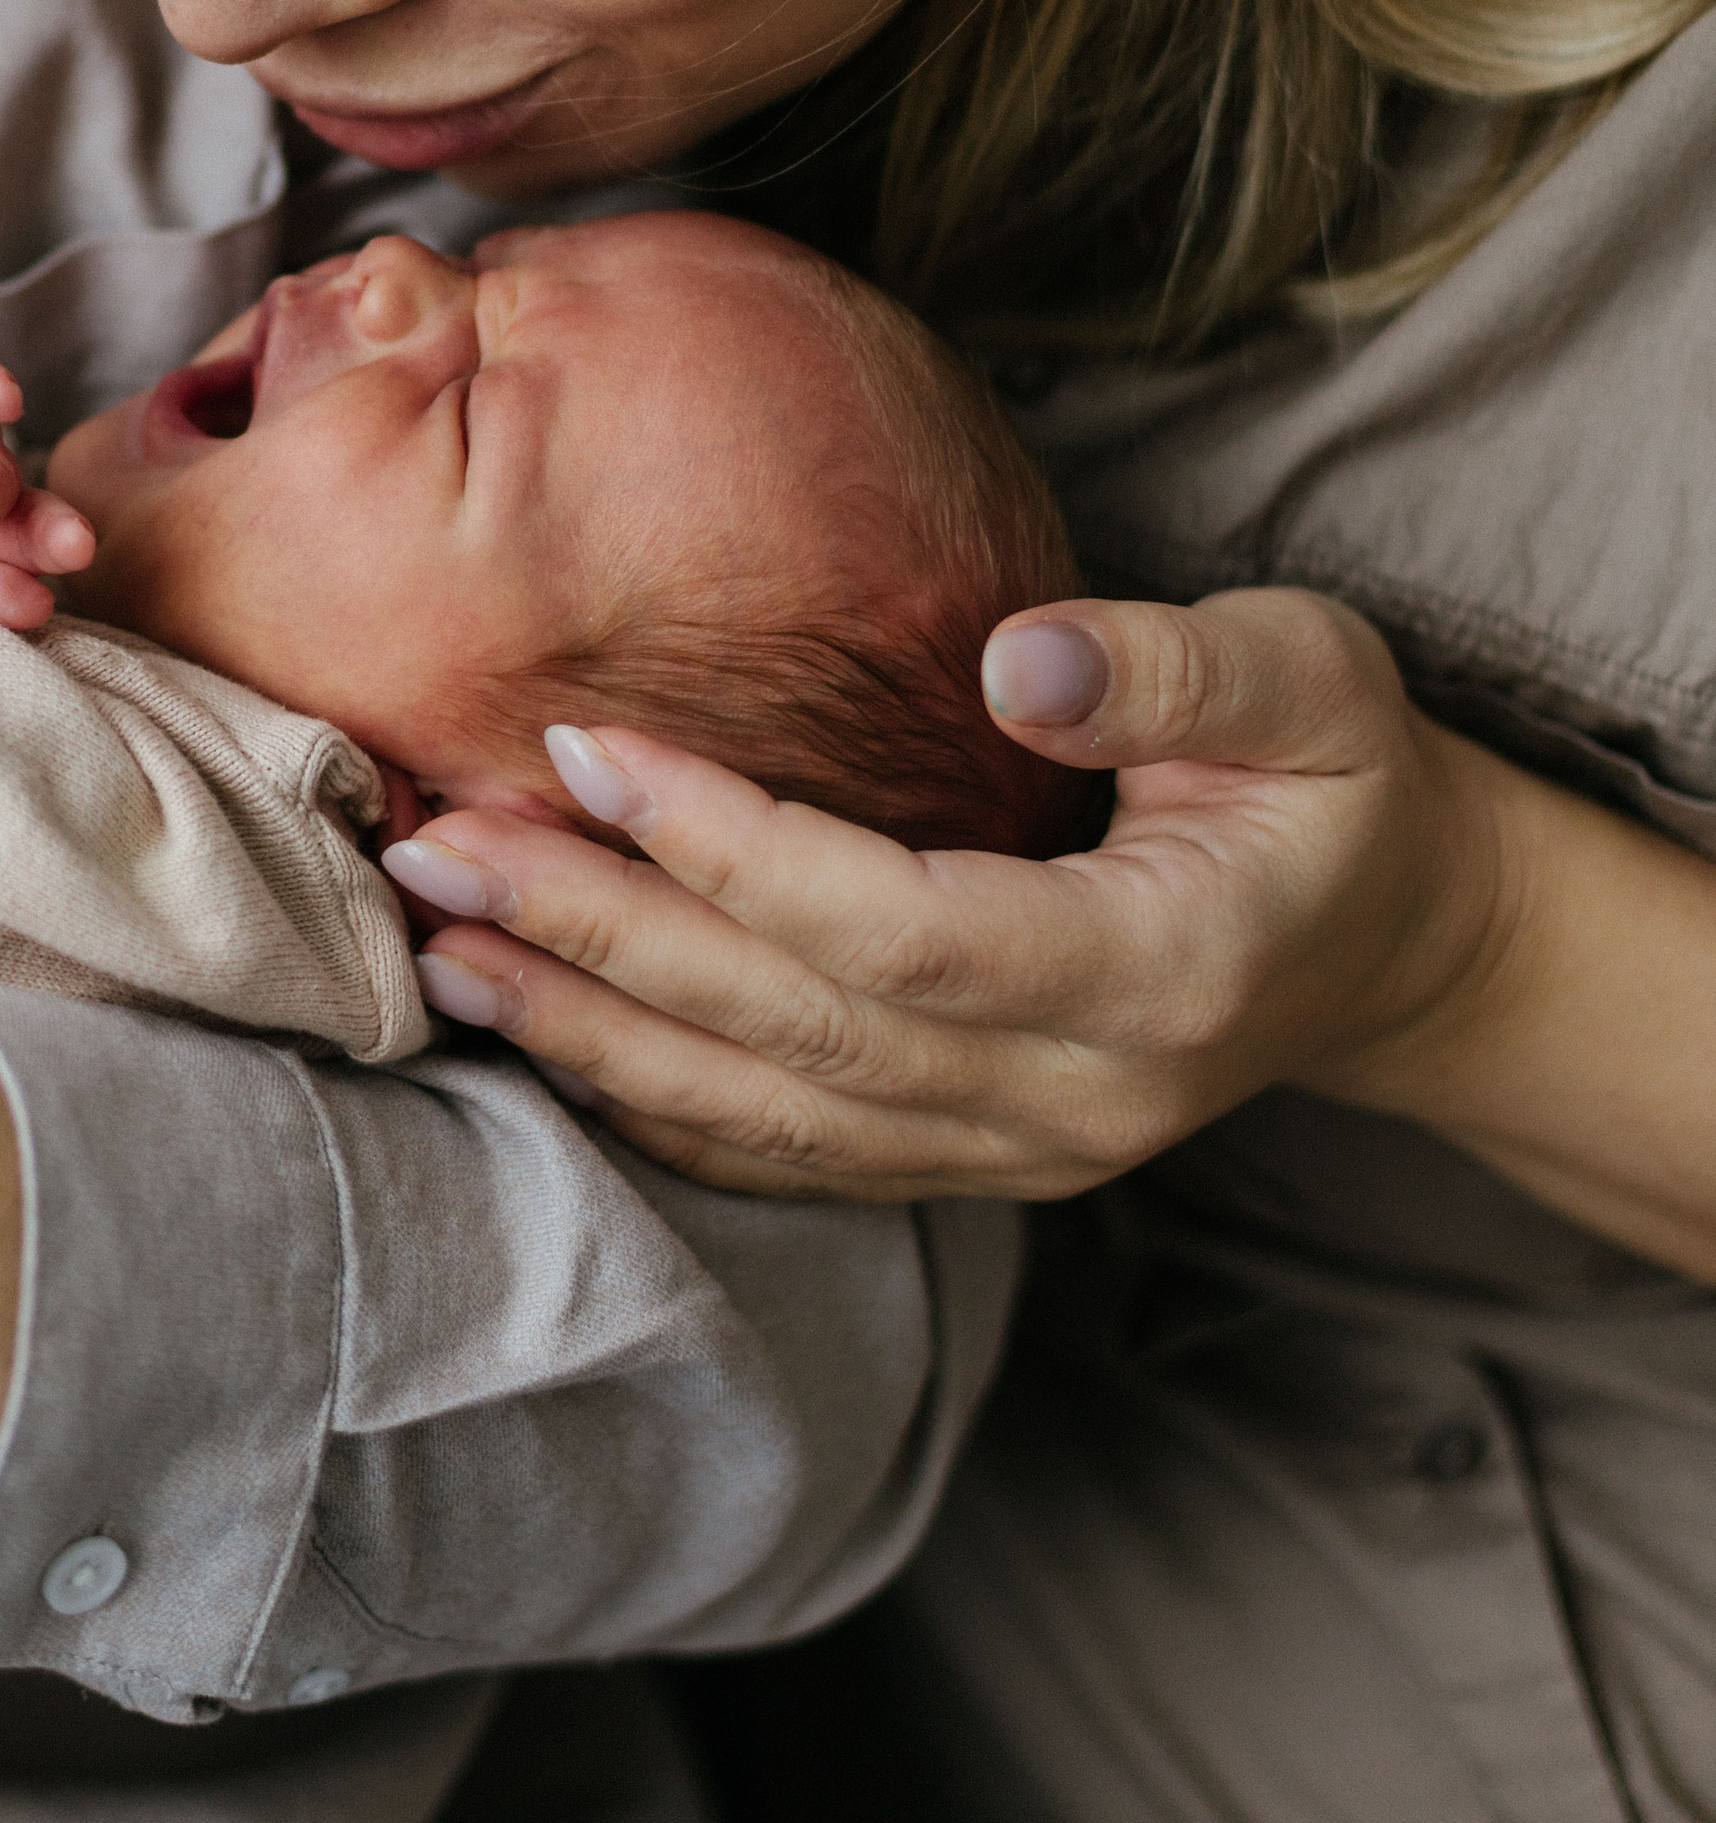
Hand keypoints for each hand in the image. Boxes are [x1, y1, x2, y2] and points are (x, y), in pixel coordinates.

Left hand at [385, 590, 1516, 1200]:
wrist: (1391, 942)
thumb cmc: (1342, 782)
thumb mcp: (1316, 682)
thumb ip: (1175, 670)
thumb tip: (1016, 657)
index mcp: (1155, 975)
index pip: (902, 933)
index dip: (734, 846)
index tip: (587, 743)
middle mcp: (1072, 1101)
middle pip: (792, 1035)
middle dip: (598, 940)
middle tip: (431, 851)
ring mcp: (1014, 1156)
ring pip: (765, 1118)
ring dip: (588, 1034)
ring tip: (437, 948)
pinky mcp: (965, 1164)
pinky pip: (781, 1156)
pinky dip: (647, 1100)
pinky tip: (535, 1033)